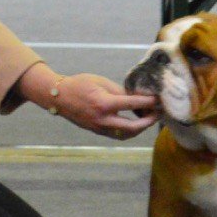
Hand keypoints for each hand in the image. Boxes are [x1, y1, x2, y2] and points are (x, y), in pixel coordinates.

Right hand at [19, 64, 159, 139]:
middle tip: (158, 114)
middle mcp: (103, 119)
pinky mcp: (97, 131)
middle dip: (148, 122)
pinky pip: (117, 135)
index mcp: (104, 104)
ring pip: (126, 135)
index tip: (158, 100)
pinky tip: (135, 123)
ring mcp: (99, 128)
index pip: (132, 105)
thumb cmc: (80, 84)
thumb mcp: (101, 82)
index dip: (148, 103)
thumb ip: (120, 91)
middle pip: (133, 128)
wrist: (59, 97)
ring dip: (139, 129)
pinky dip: (129, 131)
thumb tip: (137, 98)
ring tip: (148, 119)